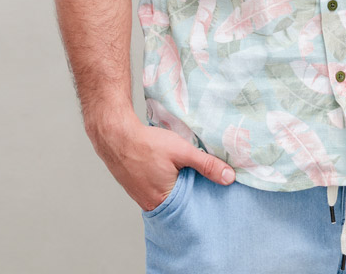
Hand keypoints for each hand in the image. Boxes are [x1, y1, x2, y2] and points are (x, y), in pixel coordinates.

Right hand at [87, 113, 235, 211]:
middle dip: (191, 193)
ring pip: (167, 195)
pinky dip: (165, 182)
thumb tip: (229, 178)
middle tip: (203, 181)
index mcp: (164, 201)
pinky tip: (168, 170)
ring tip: (186, 173)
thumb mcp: (182, 151)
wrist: (116, 136)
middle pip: (179, 203)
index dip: (203, 200)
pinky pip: (156, 189)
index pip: (191, 209)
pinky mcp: (135, 187)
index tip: (215, 193)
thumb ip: (206, 164)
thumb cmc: (147, 144)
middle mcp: (151, 204)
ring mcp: (141, 197)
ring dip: (177, 186)